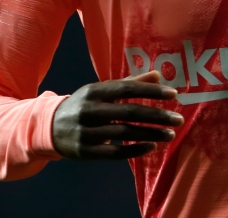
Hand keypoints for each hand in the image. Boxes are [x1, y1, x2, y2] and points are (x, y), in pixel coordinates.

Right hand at [52, 70, 184, 160]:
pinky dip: (135, 150)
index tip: (174, 94)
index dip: (151, 91)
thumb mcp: (101, 91)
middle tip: (179, 120)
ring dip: (151, 134)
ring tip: (171, 135)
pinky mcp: (85, 151)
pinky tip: (152, 147)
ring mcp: (86, 132)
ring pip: (124, 133)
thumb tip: (158, 75)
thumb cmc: (83, 106)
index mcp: (94, 91)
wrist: (48, 127)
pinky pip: (114, 153)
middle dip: (157, 116)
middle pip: (128, 112)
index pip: (127, 88)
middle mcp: (90, 110)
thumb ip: (130, 83)